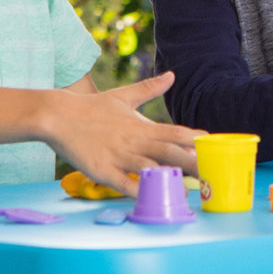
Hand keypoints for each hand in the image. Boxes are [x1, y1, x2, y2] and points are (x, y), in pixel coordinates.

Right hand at [48, 72, 206, 197]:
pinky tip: (150, 197)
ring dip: (169, 179)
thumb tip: (172, 75)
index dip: (194, 139)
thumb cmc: (92, 108)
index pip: (174, 132)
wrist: (58, 115)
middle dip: (191, 163)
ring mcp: (119, 156)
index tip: (214, 145)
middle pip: (169, 152)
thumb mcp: (123, 95)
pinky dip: (138, 190)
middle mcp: (134, 141)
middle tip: (212, 172)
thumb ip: (149, 88)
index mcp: (141, 126)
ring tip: (188, 190)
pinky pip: (124, 183)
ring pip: (149, 169)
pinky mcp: (102, 170)